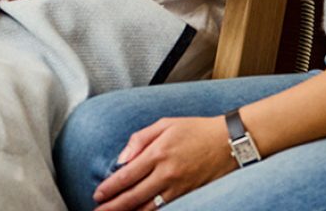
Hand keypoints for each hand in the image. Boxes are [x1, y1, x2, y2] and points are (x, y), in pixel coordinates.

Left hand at [92, 116, 233, 210]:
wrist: (227, 142)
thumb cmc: (195, 129)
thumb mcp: (164, 123)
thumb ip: (140, 139)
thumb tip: (122, 158)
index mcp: (158, 153)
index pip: (127, 175)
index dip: (110, 188)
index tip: (98, 195)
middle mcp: (167, 173)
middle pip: (133, 196)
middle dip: (113, 207)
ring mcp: (178, 188)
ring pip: (148, 208)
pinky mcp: (188, 196)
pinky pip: (165, 209)